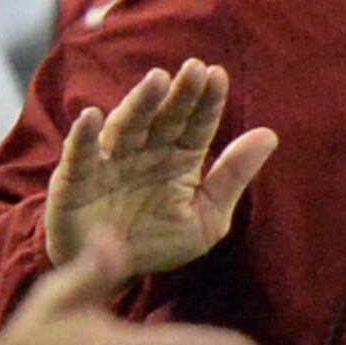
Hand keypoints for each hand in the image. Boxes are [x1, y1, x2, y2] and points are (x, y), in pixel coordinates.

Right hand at [45, 61, 278, 278]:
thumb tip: (270, 135)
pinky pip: (81, 156)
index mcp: (178, 159)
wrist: (106, 275)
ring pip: (126, 126)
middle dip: (180, 94)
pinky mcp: (75, 180)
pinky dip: (84, 137)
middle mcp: (144, 152)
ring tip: (157, 80)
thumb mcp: (205, 217)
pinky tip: (92, 117)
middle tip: (195, 69)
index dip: (207, 100)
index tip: (219, 75)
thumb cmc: (155, 242)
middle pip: (164, 118)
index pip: (196, 124)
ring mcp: (110, 163)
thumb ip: (233, 176)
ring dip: (140, 103)